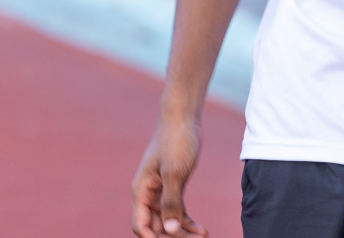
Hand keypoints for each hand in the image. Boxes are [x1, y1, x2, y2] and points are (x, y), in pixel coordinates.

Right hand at [132, 115, 206, 237]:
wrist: (183, 117)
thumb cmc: (176, 140)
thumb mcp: (175, 172)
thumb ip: (171, 202)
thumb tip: (171, 229)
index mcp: (141, 191)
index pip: (141, 226)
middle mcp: (148, 194)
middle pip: (156, 227)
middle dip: (172, 237)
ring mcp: (161, 190)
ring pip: (168, 221)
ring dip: (182, 232)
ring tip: (202, 237)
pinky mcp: (173, 185)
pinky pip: (177, 210)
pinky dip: (187, 221)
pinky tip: (202, 229)